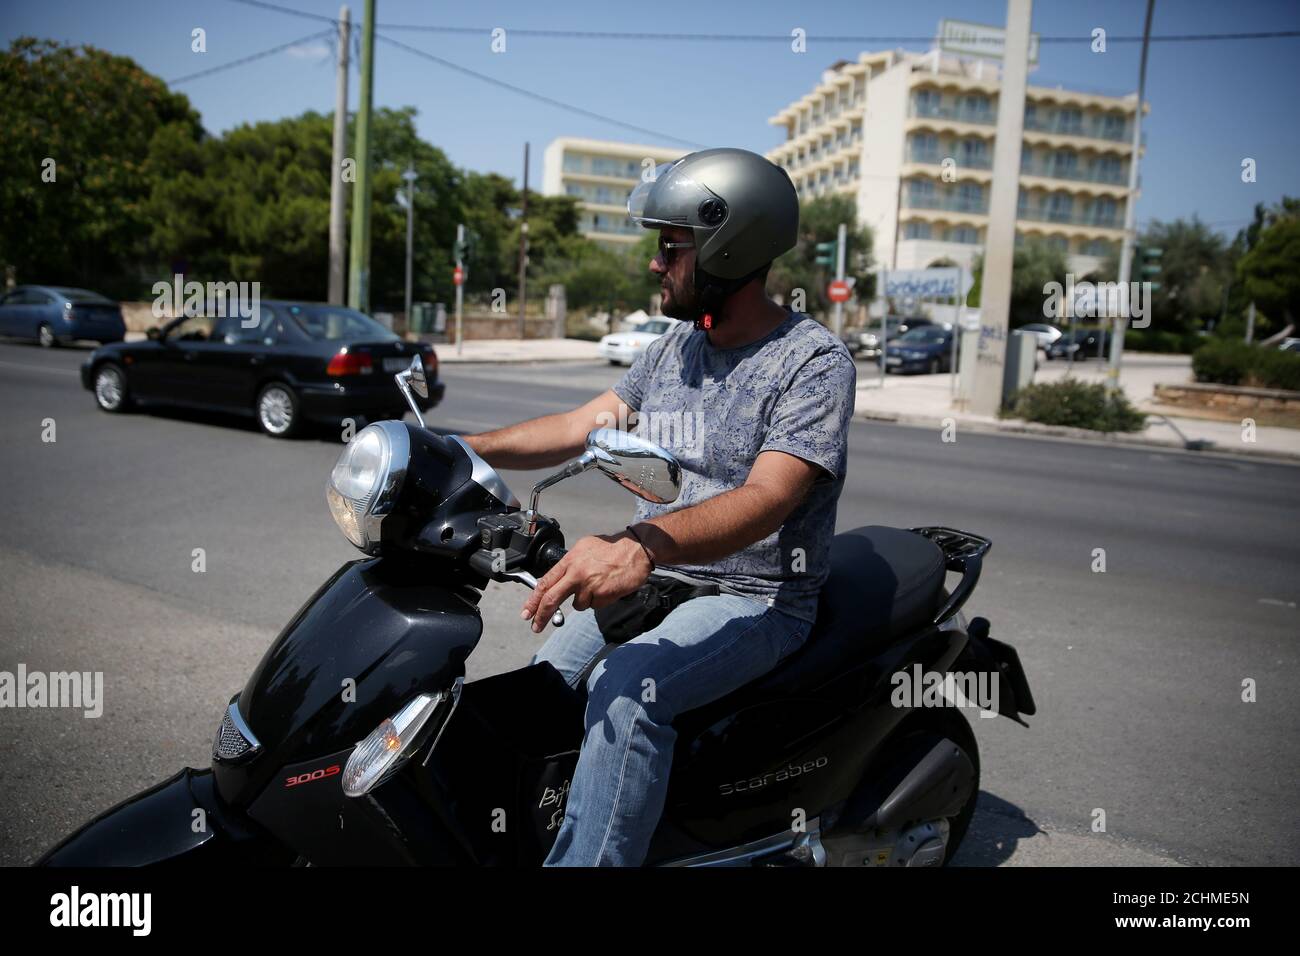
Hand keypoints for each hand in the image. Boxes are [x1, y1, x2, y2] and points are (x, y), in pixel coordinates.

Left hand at [521, 532, 652, 632]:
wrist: (636, 550)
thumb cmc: (611, 548)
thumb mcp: (584, 549)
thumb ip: (570, 565)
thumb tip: (558, 581)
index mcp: (570, 561)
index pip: (546, 582)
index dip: (533, 600)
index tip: (526, 612)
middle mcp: (576, 573)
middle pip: (552, 599)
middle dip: (541, 615)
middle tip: (536, 626)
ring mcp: (589, 585)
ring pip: (579, 605)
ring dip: (586, 600)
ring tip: (599, 585)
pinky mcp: (603, 595)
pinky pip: (595, 606)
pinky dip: (600, 600)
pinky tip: (607, 587)